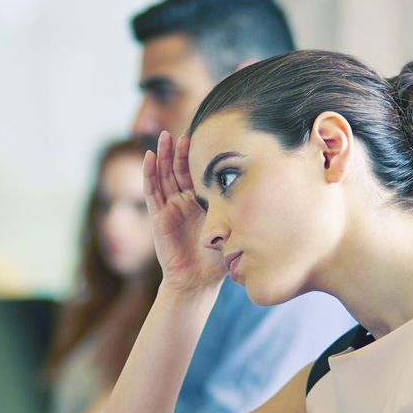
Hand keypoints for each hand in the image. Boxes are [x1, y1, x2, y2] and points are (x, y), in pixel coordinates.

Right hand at [143, 131, 225, 292]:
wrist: (197, 280)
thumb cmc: (216, 259)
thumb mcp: (230, 229)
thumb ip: (237, 211)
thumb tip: (263, 190)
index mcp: (201, 203)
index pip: (197, 173)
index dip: (198, 156)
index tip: (203, 136)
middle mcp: (184, 201)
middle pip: (179, 170)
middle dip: (179, 150)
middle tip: (183, 131)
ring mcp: (170, 207)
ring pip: (164, 175)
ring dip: (163, 155)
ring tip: (164, 137)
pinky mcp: (158, 216)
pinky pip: (152, 191)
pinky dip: (149, 173)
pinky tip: (150, 157)